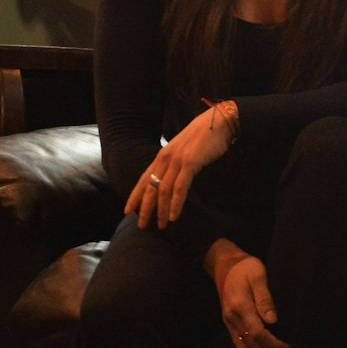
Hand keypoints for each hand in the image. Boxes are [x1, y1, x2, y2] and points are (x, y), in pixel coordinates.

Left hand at [125, 103, 236, 227]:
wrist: (218, 122)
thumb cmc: (205, 137)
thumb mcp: (185, 151)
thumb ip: (176, 163)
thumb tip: (173, 179)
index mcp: (163, 155)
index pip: (143, 179)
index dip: (135, 196)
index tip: (128, 211)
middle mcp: (165, 158)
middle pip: (150, 187)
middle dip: (144, 208)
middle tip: (141, 226)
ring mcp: (177, 160)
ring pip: (163, 190)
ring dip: (161, 210)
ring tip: (161, 225)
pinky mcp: (189, 163)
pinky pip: (179, 187)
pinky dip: (176, 203)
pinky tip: (174, 216)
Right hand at [207, 241, 289, 347]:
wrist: (224, 264)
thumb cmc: (246, 267)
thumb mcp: (258, 275)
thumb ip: (265, 297)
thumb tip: (273, 320)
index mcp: (240, 306)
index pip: (258, 332)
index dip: (273, 344)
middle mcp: (232, 317)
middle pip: (250, 345)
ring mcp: (229, 321)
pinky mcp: (229, 322)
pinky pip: (237, 343)